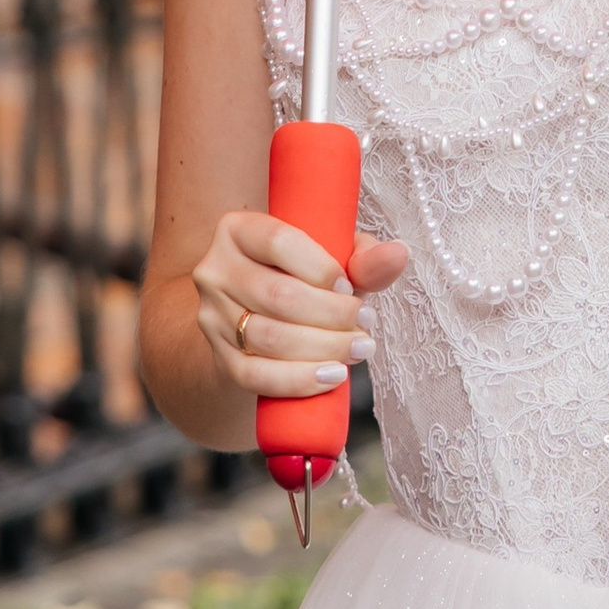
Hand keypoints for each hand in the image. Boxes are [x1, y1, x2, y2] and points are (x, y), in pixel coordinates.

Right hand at [190, 209, 407, 400]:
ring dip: (323, 348)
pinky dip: (298, 380)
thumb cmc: (302, 278)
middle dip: (332, 316)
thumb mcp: (330, 259)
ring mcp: (211, 316)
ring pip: (268, 338)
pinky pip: (255, 375)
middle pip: (278, 296)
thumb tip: (397, 254)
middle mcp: (215, 269)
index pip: (278, 242)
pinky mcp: (218, 357)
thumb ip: (364, 258)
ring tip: (359, 349)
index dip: (321, 267)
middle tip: (367, 324)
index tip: (349, 287)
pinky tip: (332, 376)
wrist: (258, 318)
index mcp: (238, 228)